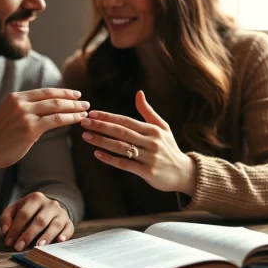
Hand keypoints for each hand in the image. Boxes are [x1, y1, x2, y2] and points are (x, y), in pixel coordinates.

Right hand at [0, 88, 88, 172]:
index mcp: (16, 97)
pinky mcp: (30, 129)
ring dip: (74, 109)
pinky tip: (78, 119)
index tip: (75, 94)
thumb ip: (26, 110)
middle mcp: (21, 103)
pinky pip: (56, 120)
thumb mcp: (10, 115)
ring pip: (57, 108)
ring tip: (85, 111)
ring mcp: (25, 115)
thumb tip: (48, 111)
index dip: (63, 92)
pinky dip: (70, 118)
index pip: (45, 91)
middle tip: (85, 102)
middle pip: (53, 98)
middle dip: (72, 100)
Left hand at [0, 192, 73, 250]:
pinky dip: (64, 235)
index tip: (9, 242)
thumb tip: (5, 230)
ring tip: (38, 246)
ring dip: (46, 236)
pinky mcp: (68, 222)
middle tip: (19, 247)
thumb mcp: (15, 209)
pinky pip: (68, 228)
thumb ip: (6, 218)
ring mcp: (61, 213)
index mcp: (35, 198)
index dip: (16, 229)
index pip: (24, 214)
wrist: (49, 207)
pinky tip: (59, 241)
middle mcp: (50, 204)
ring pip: (55, 224)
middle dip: (28, 235)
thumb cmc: (29, 211)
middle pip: (39, 220)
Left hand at [80, 90, 196, 194]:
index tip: (92, 114)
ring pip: (121, 147)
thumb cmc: (169, 148)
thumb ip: (148, 111)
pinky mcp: (148, 172)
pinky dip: (110, 159)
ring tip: (86, 136)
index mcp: (153, 129)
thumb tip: (138, 93)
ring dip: (102, 141)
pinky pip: (125, 164)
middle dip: (101, 126)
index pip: (126, 120)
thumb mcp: (162, 127)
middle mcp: (151, 141)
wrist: (184, 173)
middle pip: (121, 132)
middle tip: (84, 122)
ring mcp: (149, 157)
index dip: (108, 117)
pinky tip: (97, 154)